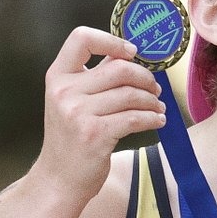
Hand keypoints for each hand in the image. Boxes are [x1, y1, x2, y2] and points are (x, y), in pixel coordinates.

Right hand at [31, 26, 166, 201]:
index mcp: (58, 76)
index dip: (112, 40)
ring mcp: (77, 113)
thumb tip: (129, 56)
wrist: (59, 178)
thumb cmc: (72, 138)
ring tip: (158, 108)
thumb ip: (95, 78)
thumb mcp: (72, 101)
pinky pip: (135, 118)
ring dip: (153, 101)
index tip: (133, 52)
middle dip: (146, 77)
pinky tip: (158, 120)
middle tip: (155, 90)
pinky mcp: (95, 134)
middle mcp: (64, 91)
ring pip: (131, 94)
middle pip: (119, 68)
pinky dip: (153, 118)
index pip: (81, 38)